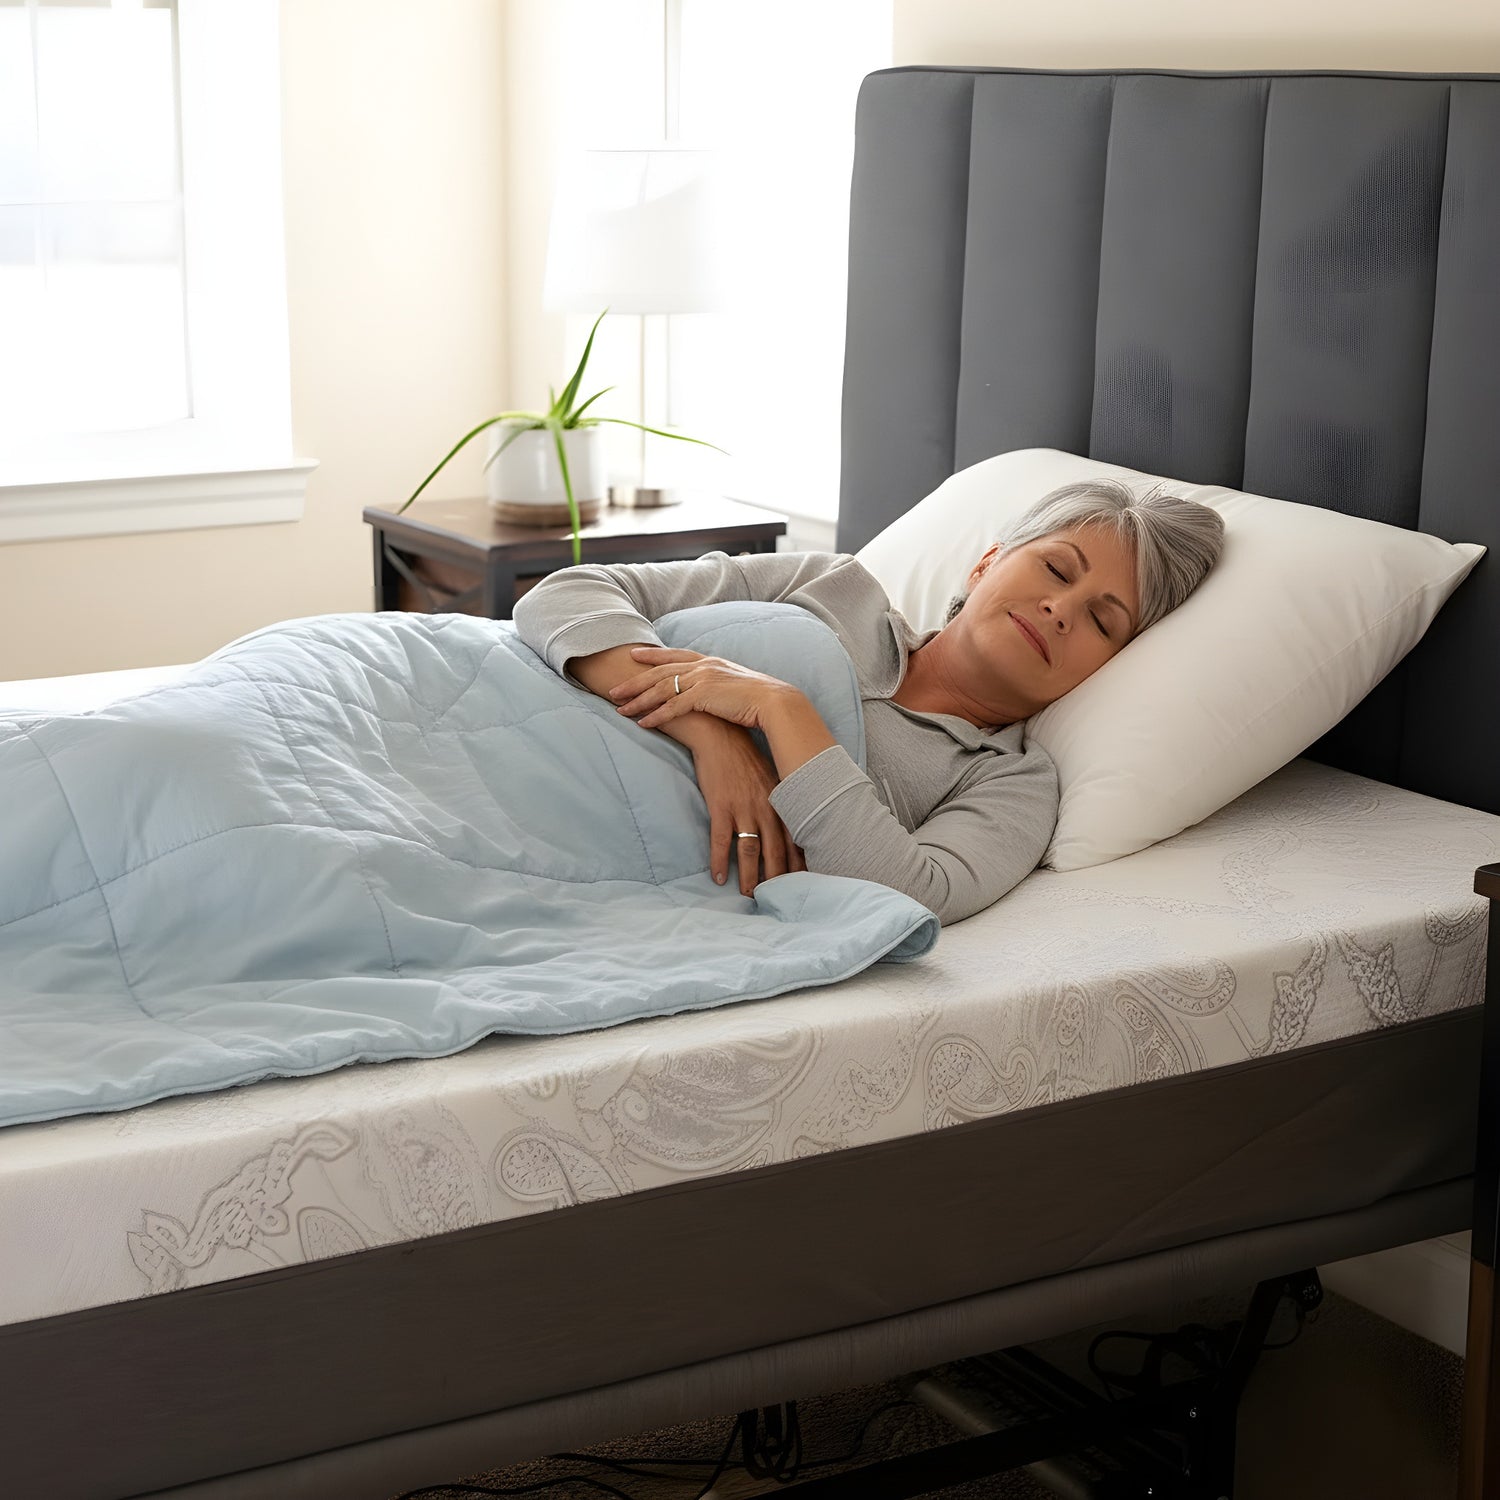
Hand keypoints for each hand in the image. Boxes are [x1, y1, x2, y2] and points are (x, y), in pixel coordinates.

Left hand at [608, 646, 797, 733]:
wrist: (774, 703)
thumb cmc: (759, 699)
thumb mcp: (735, 685)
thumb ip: (719, 685)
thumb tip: (712, 693)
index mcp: (711, 661)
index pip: (675, 655)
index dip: (652, 656)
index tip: (634, 655)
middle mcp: (703, 666)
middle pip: (660, 672)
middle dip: (635, 681)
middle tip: (614, 689)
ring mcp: (702, 680)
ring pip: (661, 688)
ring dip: (638, 700)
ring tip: (620, 709)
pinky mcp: (703, 697)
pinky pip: (672, 707)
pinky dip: (656, 716)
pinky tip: (642, 724)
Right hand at [681, 719, 806, 893]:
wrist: (720, 735)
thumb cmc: (745, 758)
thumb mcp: (771, 777)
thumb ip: (780, 800)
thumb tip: (787, 822)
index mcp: (781, 801)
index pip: (795, 839)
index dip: (799, 863)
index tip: (804, 883)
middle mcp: (766, 808)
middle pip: (776, 851)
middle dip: (778, 877)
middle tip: (779, 899)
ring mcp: (744, 808)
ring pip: (751, 850)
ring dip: (751, 876)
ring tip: (750, 895)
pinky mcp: (721, 806)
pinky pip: (721, 840)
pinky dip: (720, 861)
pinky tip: (718, 877)